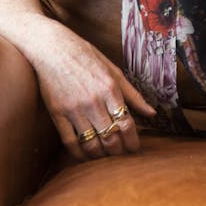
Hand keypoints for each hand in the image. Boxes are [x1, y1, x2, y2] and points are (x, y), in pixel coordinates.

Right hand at [27, 27, 157, 161]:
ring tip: (106, 157)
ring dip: (101, 155)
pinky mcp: (57, 114)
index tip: (135, 149)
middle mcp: (93, 101)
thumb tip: (152, 113)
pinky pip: (69, 141)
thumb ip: (133, 95)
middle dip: (119, 151)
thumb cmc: (87, 57)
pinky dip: (79, 154)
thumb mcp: (114, 71)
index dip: (133, 141)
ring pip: (91, 143)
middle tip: (122, 156)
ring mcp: (74, 109)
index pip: (127, 123)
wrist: (52, 48)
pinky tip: (85, 156)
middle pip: (110, 137)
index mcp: (110, 89)